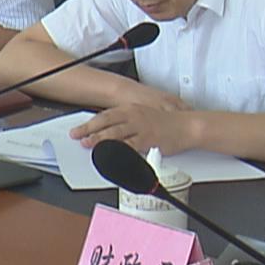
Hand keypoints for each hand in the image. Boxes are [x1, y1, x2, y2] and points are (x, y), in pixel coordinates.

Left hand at [72, 99, 195, 152]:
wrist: (187, 125)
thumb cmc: (166, 123)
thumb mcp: (143, 117)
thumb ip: (127, 124)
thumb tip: (110, 132)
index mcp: (130, 109)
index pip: (105, 115)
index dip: (90, 123)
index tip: (78, 129)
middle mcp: (134, 116)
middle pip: (106, 123)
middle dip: (89, 130)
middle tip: (77, 136)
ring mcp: (140, 127)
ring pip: (115, 133)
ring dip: (100, 140)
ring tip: (88, 145)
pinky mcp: (148, 139)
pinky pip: (130, 146)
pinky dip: (118, 150)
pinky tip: (111, 154)